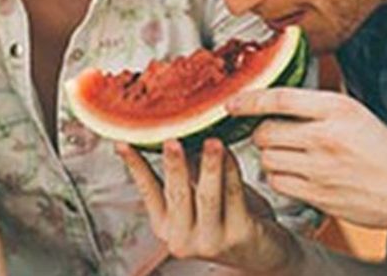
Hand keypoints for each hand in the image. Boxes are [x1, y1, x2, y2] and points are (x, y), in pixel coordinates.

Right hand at [116, 139, 300, 273]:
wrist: (263, 253)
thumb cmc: (228, 217)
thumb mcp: (201, 197)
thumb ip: (189, 173)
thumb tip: (180, 133)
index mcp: (166, 227)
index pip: (147, 191)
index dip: (135, 166)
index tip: (123, 142)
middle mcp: (182, 239)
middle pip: (176, 194)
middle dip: (174, 165)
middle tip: (171, 139)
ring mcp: (211, 241)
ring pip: (207, 196)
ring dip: (209, 165)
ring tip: (211, 141)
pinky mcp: (239, 236)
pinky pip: (234, 196)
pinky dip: (232, 170)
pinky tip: (232, 151)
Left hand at [227, 88, 386, 230]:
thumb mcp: (358, 114)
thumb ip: (322, 107)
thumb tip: (286, 98)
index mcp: (337, 109)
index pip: (279, 98)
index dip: (250, 100)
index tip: (232, 102)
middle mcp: (326, 137)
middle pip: (265, 133)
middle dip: (262, 133)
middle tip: (272, 135)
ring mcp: (321, 170)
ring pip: (268, 160)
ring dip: (270, 157)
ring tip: (287, 155)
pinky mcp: (318, 196)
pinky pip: (279, 184)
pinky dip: (279, 179)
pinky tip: (294, 174)